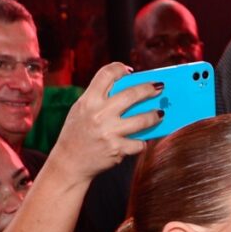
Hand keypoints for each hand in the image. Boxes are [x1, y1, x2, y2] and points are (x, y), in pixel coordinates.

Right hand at [47, 62, 163, 186]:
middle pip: (131, 94)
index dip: (119, 69)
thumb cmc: (77, 134)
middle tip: (159, 87)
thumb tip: (126, 87)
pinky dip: (142, 142)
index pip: (106, 75)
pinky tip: (142, 141)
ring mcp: (109, 132)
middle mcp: (99, 114)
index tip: (129, 71)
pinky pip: (138, 143)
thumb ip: (98, 98)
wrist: (70, 163)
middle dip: (148, 89)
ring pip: (141, 120)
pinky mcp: (116, 150)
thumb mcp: (80, 110)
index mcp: (88, 101)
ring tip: (161, 114)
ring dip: (154, 116)